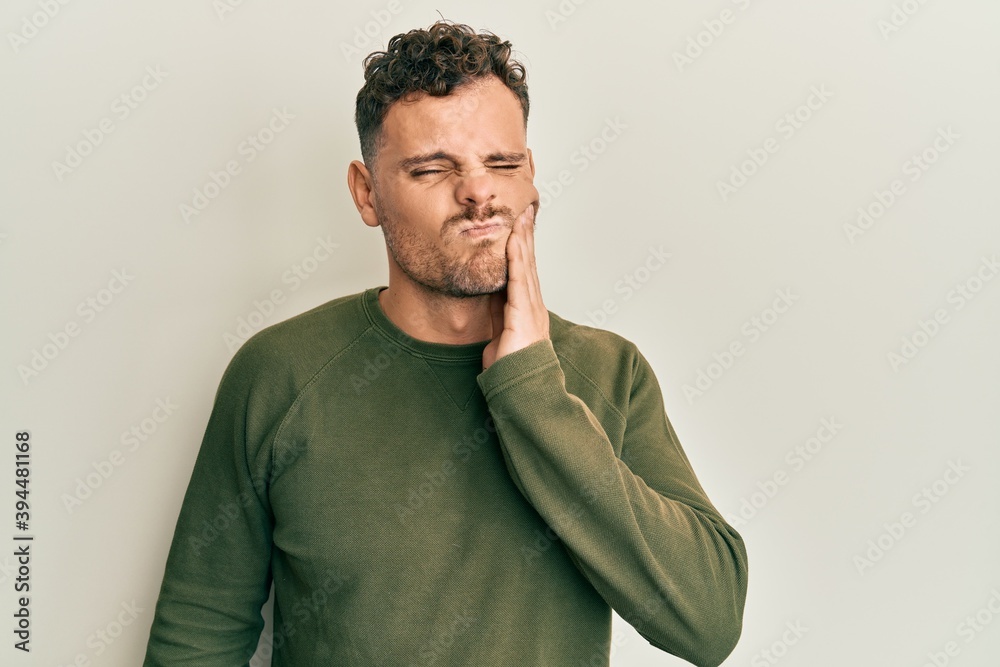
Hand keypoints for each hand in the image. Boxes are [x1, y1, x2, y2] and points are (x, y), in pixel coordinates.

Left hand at [482, 203, 548, 370]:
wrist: (520, 391)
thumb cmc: (510, 370)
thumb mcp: (499, 337)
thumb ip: (497, 318)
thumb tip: (487, 302)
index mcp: (528, 312)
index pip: (525, 273)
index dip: (523, 249)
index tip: (520, 227)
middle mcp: (533, 307)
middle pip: (530, 264)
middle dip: (527, 236)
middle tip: (525, 211)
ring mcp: (531, 309)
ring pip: (527, 267)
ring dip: (524, 240)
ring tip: (522, 217)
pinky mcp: (524, 314)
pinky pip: (519, 280)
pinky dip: (517, 258)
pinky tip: (513, 241)